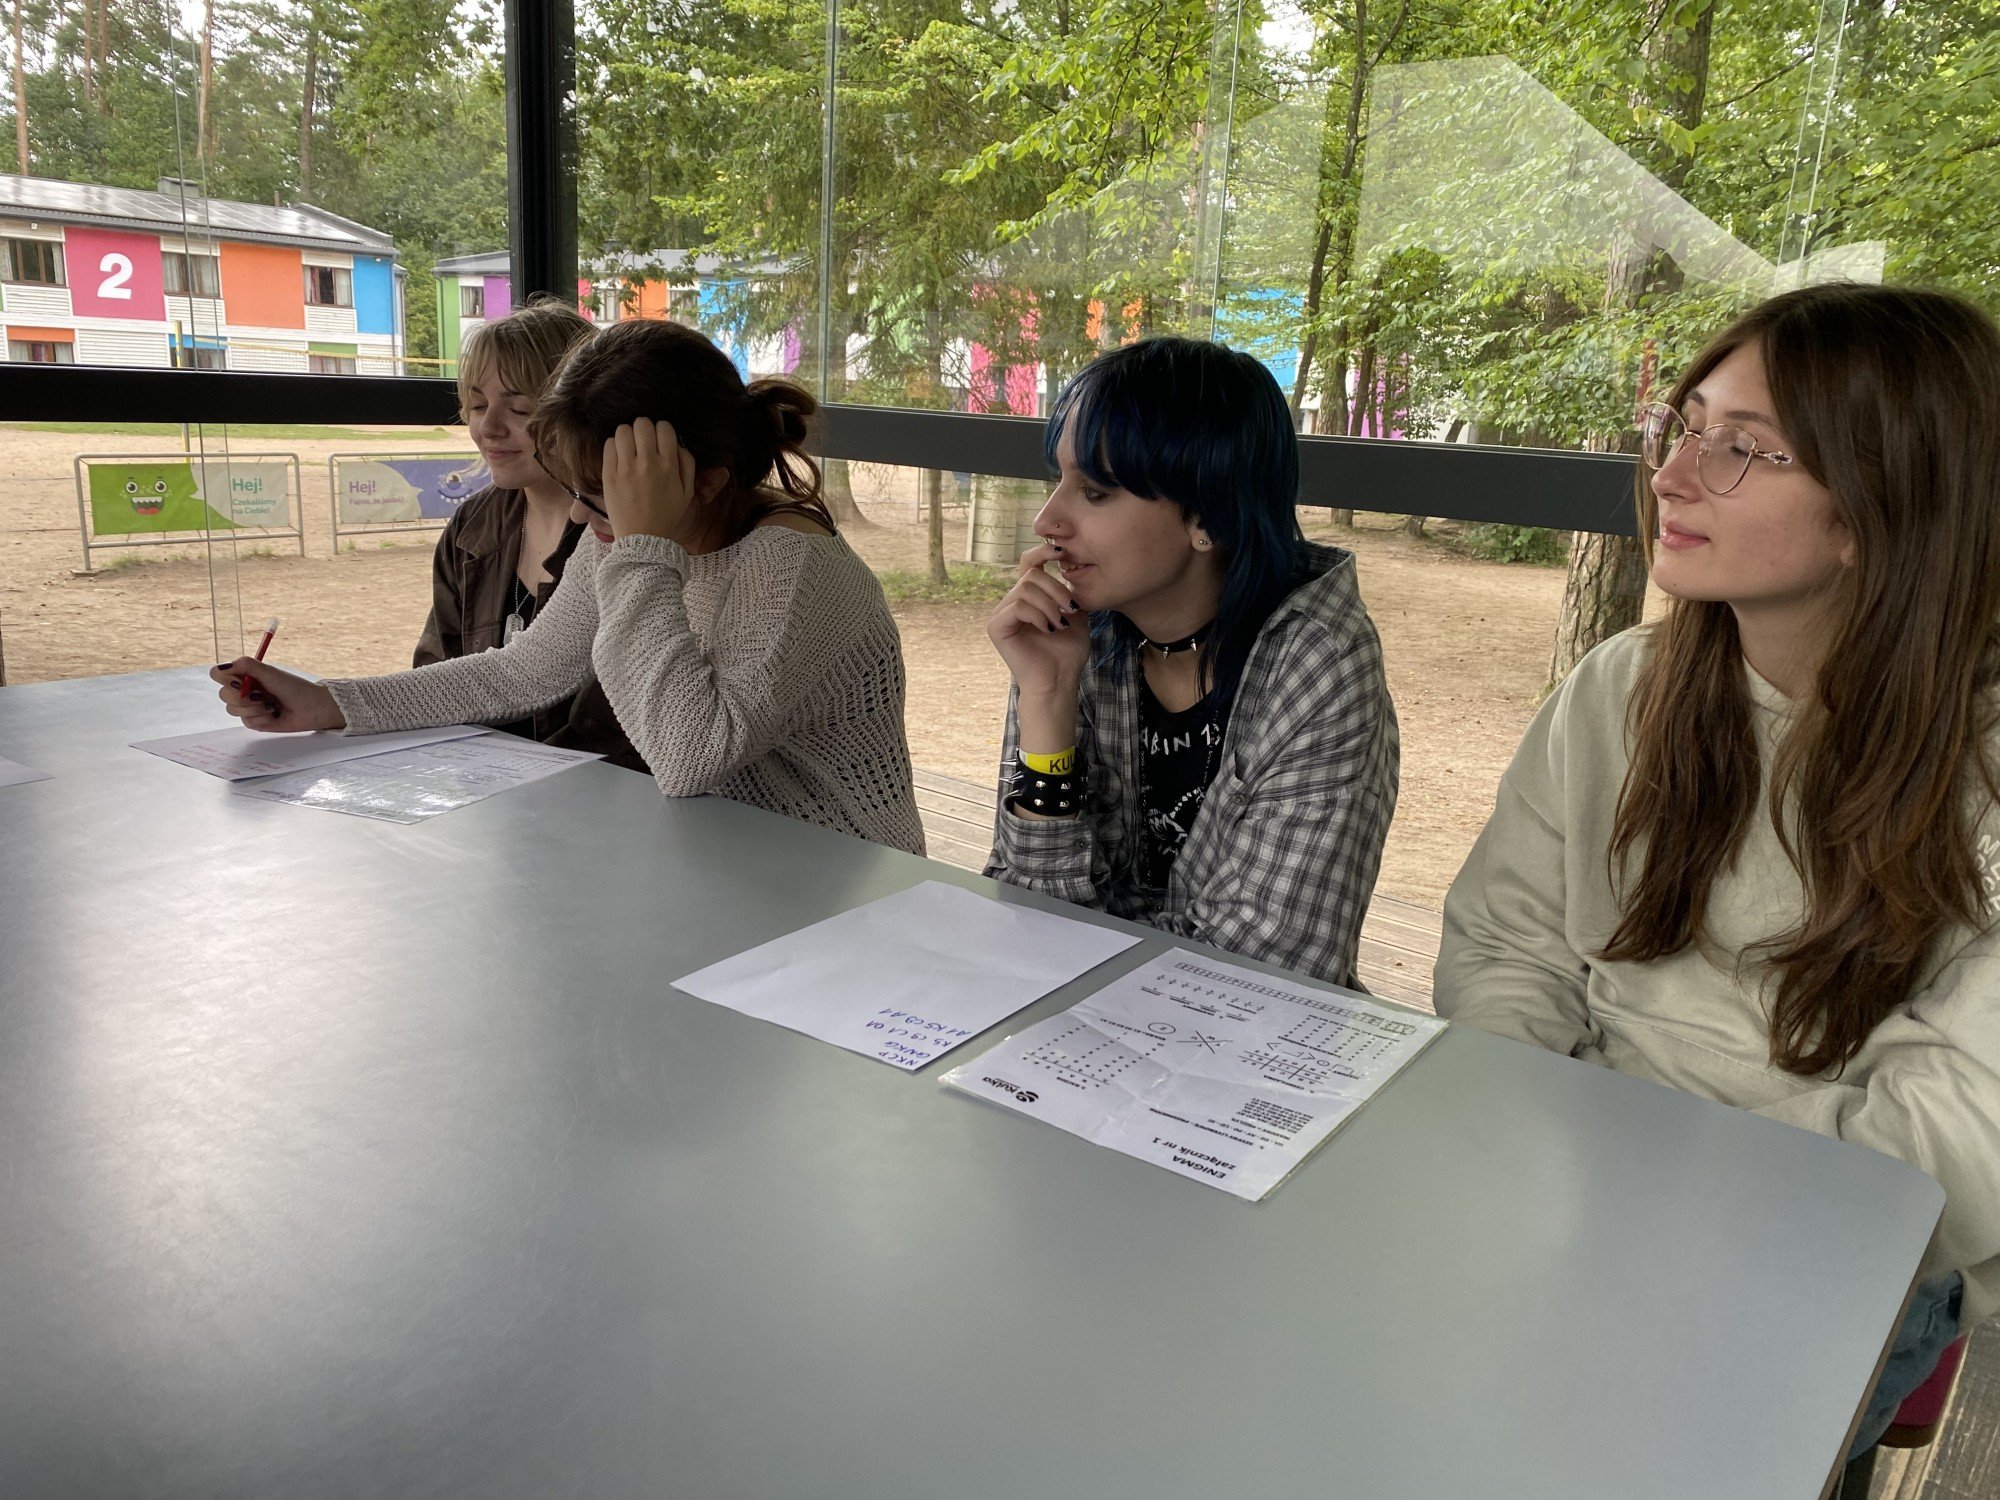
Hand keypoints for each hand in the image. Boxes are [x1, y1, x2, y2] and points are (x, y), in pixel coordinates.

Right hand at [209, 659, 344, 732]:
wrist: (312, 708)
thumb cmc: (294, 687)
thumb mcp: (270, 672)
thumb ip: (246, 665)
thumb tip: (221, 668)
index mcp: (245, 674)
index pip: (218, 674)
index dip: (226, 679)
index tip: (241, 682)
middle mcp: (243, 690)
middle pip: (223, 695)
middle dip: (243, 697)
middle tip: (261, 696)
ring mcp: (248, 707)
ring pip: (233, 710)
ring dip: (254, 709)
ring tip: (271, 705)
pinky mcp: (255, 722)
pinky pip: (246, 722)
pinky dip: (261, 718)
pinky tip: (274, 714)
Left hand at [602, 417, 698, 543]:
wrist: (643, 538)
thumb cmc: (666, 515)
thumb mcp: (687, 492)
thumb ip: (687, 464)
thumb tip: (678, 444)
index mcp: (669, 466)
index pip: (664, 427)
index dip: (662, 430)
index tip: (659, 440)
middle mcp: (648, 463)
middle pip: (642, 424)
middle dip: (643, 430)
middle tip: (642, 442)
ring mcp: (626, 469)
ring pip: (622, 430)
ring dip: (627, 436)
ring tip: (628, 449)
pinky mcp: (609, 475)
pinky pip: (608, 445)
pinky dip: (614, 447)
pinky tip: (619, 458)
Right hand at [987, 543, 1089, 738]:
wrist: (1059, 681)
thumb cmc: (1067, 653)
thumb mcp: (1076, 614)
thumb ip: (1069, 591)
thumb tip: (1070, 567)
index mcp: (1029, 596)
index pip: (1029, 562)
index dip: (1043, 552)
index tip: (1063, 553)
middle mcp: (1012, 601)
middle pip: (1031, 574)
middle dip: (1056, 590)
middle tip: (1071, 610)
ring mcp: (1001, 613)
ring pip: (1026, 589)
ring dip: (1050, 606)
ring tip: (1061, 625)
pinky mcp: (996, 626)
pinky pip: (1017, 606)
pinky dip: (1038, 616)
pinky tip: (1048, 629)